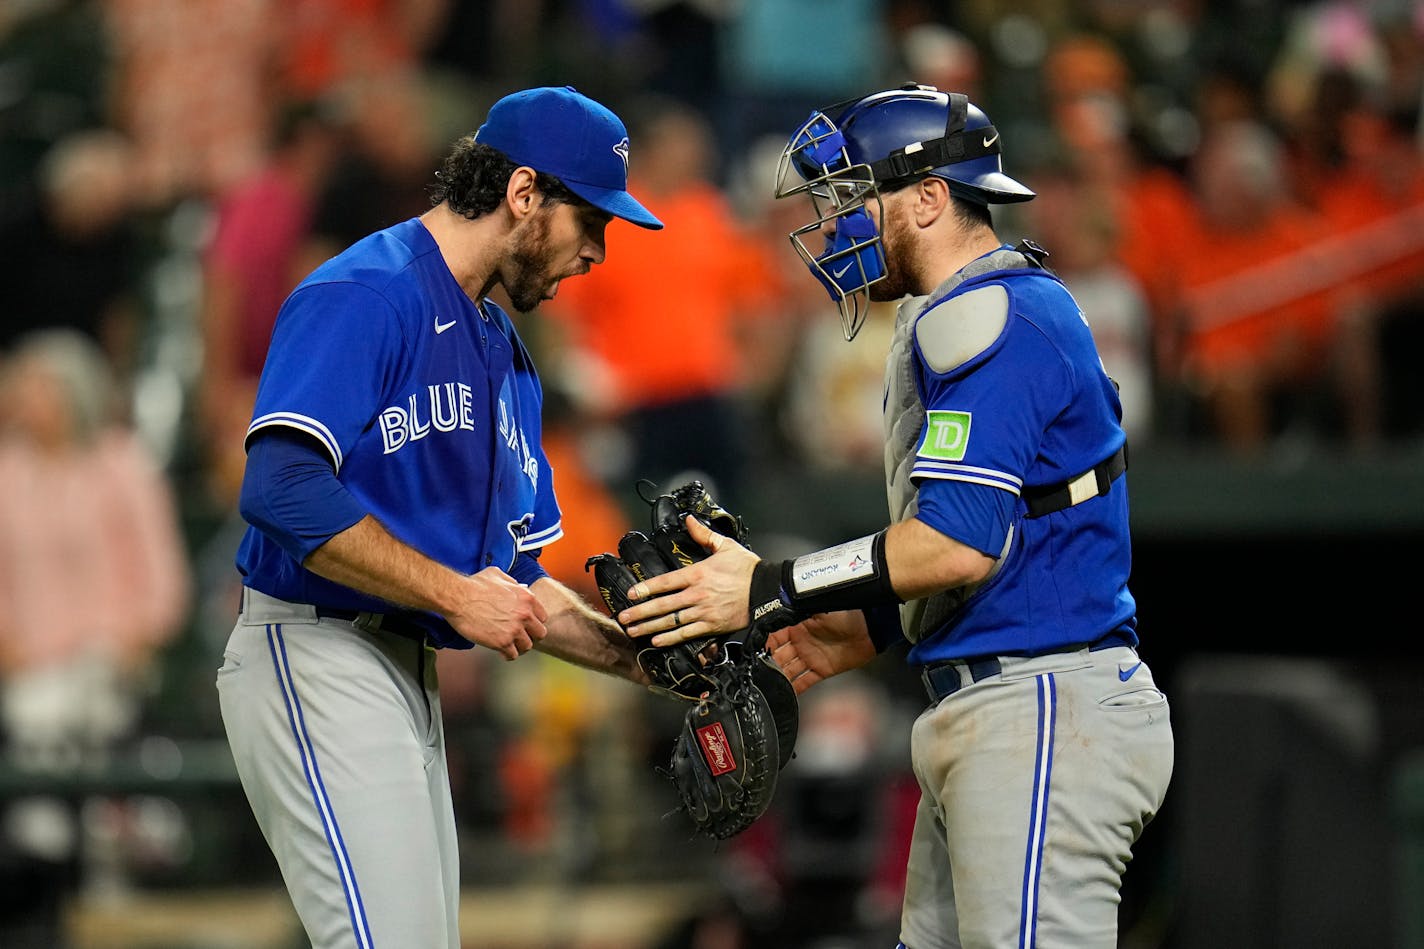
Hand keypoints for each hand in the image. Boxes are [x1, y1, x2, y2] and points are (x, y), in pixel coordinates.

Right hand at [448, 566, 547, 659]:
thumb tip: (522, 587)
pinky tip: (501, 651)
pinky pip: (512, 655)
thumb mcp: (498, 575)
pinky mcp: (502, 642)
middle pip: (540, 633)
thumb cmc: (475, 584)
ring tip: (510, 645)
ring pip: (527, 646)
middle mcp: (524, 614)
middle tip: (519, 636)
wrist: (458, 597)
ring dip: (519, 646)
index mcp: (527, 598)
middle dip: (530, 635)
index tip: (525, 625)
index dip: (533, 622)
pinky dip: (507, 655)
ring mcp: (514, 630)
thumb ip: (514, 583)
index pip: (542, 617)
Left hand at [618, 516, 760, 644]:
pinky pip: (687, 634)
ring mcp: (704, 612)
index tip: (631, 594)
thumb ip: (704, 535)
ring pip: (671, 621)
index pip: (665, 581)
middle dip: (640, 612)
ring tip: (633, 631)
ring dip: (650, 627)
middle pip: (662, 605)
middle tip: (623, 617)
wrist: (768, 589)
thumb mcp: (725, 546)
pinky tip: (657, 641)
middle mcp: (697, 594)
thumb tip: (689, 520)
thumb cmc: (747, 568)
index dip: (646, 588)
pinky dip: (671, 638)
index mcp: (698, 574)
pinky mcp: (713, 625)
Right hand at [766, 610, 875, 693]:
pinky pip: (804, 681)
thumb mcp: (817, 607)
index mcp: (796, 624)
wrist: (871, 626)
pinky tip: (783, 695)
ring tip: (765, 685)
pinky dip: (794, 689)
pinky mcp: (821, 670)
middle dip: (766, 664)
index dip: (762, 645)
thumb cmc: (847, 611)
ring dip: (777, 677)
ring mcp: (810, 656)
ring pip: (787, 670)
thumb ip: (796, 610)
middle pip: (777, 655)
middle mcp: (800, 641)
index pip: (772, 636)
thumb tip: (775, 610)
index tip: (753, 654)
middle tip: (756, 673)